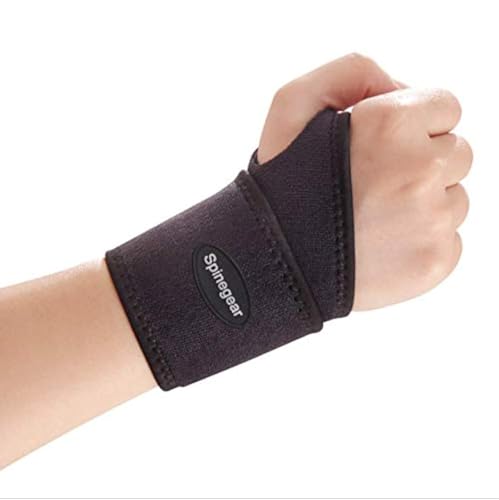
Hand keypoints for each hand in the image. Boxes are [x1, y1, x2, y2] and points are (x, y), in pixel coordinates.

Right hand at [257, 54, 471, 310]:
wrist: (274, 264)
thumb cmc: (280, 186)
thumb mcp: (289, 106)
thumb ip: (349, 72)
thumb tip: (399, 87)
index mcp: (390, 124)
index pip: (446, 107)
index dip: (413, 125)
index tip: (384, 147)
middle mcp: (420, 168)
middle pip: (457, 153)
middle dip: (422, 163)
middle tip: (375, 186)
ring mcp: (432, 219)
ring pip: (455, 198)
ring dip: (424, 205)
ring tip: (374, 219)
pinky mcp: (436, 260)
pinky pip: (450, 239)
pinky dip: (422, 241)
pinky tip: (383, 245)